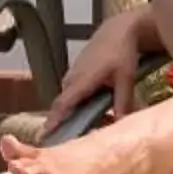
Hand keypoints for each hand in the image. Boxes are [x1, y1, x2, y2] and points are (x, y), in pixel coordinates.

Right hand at [46, 11, 155, 128]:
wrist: (117, 31)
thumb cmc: (122, 53)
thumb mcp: (126, 79)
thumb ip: (123, 102)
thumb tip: (121, 124)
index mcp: (82, 80)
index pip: (63, 104)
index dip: (54, 121)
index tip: (45, 136)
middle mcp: (72, 78)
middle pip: (62, 106)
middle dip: (61, 123)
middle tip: (63, 142)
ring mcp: (71, 75)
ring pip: (67, 100)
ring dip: (69, 114)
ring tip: (75, 131)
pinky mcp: (75, 73)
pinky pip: (70, 93)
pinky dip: (75, 104)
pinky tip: (85, 114)